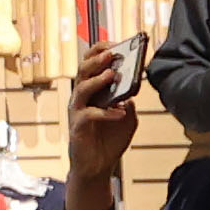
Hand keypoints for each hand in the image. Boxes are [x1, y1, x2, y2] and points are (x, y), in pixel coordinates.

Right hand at [63, 41, 137, 209]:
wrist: (98, 166)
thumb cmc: (109, 140)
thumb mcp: (127, 118)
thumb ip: (128, 103)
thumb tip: (131, 91)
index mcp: (93, 90)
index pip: (91, 64)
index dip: (100, 51)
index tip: (115, 43)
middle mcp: (82, 97)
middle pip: (83, 70)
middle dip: (97, 60)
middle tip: (111, 54)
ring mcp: (77, 111)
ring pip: (82, 88)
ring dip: (97, 80)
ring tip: (111, 74)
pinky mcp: (77, 126)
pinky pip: (89, 114)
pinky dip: (106, 112)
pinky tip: (120, 112)